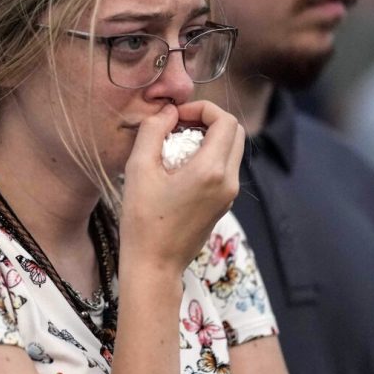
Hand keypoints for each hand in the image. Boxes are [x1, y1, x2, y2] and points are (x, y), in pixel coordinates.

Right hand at [118, 101, 244, 273]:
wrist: (154, 264)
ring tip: (175, 146)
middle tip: (178, 126)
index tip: (176, 116)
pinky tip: (179, 167)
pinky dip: (208, 156)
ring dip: (208, 138)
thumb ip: (153, 131)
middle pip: (235, 132)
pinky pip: (225, 168)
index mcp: (211, 170)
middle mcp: (228, 181)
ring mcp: (229, 195)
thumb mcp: (139, 168)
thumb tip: (167, 111)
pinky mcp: (223, 204)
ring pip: (231, 150)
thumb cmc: (143, 220)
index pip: (225, 121)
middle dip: (208, 121)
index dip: (202, 109)